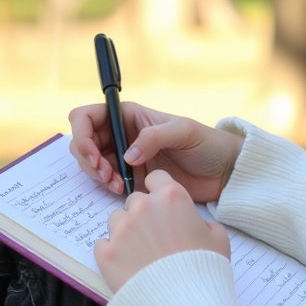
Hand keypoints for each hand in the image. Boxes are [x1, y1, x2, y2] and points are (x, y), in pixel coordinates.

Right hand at [68, 101, 242, 201]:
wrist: (222, 172)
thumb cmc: (207, 144)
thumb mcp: (183, 131)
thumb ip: (154, 137)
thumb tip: (127, 156)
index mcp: (129, 115)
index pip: (87, 116)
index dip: (82, 134)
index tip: (95, 155)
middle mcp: (122, 133)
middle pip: (83, 142)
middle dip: (88, 159)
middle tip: (106, 175)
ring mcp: (124, 156)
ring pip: (91, 163)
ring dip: (96, 175)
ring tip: (117, 186)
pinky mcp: (131, 178)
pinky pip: (105, 181)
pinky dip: (106, 186)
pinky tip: (122, 191)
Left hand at [94, 170, 230, 292]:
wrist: (184, 305)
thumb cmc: (204, 269)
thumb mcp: (219, 238)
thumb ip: (204, 222)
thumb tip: (197, 225)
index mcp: (171, 196)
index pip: (156, 178)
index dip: (159, 191)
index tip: (162, 206)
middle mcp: (142, 206)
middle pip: (134, 200)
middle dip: (143, 214)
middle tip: (155, 237)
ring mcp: (121, 229)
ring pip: (116, 219)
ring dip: (125, 231)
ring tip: (140, 253)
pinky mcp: (106, 253)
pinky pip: (103, 244)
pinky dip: (112, 253)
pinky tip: (128, 266)